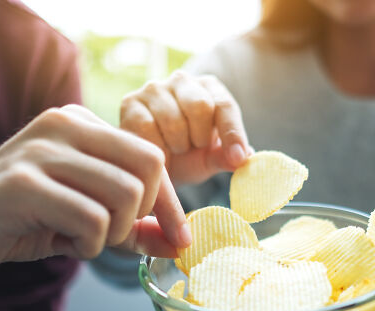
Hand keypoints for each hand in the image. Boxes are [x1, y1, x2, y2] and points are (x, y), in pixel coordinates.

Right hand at [0, 105, 189, 281]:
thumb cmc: (22, 221)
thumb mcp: (86, 219)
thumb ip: (134, 227)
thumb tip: (180, 244)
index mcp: (80, 123)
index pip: (152, 157)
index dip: (171, 203)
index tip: (179, 239)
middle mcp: (63, 124)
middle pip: (148, 168)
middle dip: (143, 215)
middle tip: (113, 234)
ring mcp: (40, 150)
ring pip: (124, 194)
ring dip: (114, 234)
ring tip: (84, 239)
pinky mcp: (22, 184)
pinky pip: (92, 219)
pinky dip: (89, 244)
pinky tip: (64, 243)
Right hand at [121, 71, 251, 185]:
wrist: (150, 166)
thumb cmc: (187, 158)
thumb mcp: (210, 160)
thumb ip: (226, 157)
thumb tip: (244, 157)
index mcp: (210, 88)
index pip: (225, 105)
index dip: (233, 133)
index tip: (237, 158)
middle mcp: (182, 80)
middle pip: (200, 106)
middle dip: (200, 137)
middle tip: (194, 147)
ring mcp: (154, 88)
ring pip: (173, 119)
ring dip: (177, 144)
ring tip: (174, 148)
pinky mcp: (130, 102)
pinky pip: (147, 127)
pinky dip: (156, 146)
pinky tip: (157, 149)